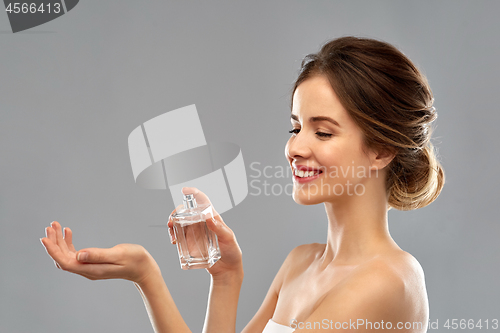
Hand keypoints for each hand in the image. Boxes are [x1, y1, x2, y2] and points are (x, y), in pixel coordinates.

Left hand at [40, 221, 159, 284]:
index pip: (65, 262)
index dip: (53, 251)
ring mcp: (89, 267)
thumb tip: (79, 254)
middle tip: (51, 226)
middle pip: (63, 258)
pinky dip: (69, 243)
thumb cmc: (135, 260)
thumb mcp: (118, 254)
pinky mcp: (92, 263)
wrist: (144, 268)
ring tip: (56, 226)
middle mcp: (87, 270)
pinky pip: (75, 254)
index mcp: (92, 269)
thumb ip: (98, 254)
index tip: (45, 238)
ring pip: (67, 255)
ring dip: (60, 242)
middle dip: (54, 242)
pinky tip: (68, 233)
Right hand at [168, 187, 242, 279]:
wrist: (227, 270)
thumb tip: (209, 217)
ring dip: (172, 223)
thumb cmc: (232, 252)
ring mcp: (195, 233)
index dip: (194, 193)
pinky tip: (174, 240)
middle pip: (187, 211)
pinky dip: (173, 235)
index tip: (185, 190)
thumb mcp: (229, 238)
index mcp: (213, 218)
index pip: (203, 201)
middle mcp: (202, 223)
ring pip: (180, 222)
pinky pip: (179, 236)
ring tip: (171, 231)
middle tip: (172, 220)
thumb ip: (219, 228)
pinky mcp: (190, 243)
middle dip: (177, 212)